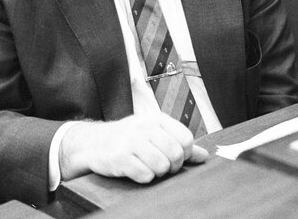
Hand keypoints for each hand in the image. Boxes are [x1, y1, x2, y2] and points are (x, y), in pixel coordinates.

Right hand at [58, 113, 208, 182]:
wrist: (93, 143)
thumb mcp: (154, 134)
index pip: (186, 138)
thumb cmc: (128, 139)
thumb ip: (179, 143)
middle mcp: (145, 127)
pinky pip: (145, 175)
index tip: (175, 158)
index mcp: (156, 119)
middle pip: (176, 154)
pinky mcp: (120, 157)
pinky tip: (136, 170)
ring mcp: (131, 141)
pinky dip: (144, 177)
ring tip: (148, 167)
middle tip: (163, 167)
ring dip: (158, 173)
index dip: (185, 154)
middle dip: (173, 166)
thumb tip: (204, 156)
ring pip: (162, 166)